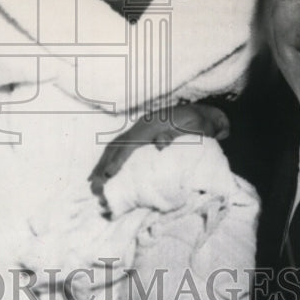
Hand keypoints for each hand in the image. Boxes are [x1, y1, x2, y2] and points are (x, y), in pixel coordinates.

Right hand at [89, 103, 229, 198]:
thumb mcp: (197, 128)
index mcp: (153, 124)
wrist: (206, 113)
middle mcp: (142, 125)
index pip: (129, 144)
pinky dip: (111, 160)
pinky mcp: (143, 135)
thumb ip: (180, 135)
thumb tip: (159, 144)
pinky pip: (121, 147)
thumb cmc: (203, 124)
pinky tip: (106, 172)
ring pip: (116, 146)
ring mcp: (141, 129)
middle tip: (93, 185)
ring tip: (93, 182)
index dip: (118, 160)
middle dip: (103, 165)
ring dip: (103, 163)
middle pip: (116, 144)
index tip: (108, 176)